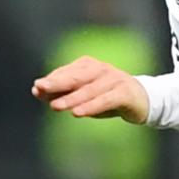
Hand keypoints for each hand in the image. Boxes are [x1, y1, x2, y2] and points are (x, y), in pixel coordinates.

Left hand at [31, 56, 149, 123]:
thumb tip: (37, 91)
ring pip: (88, 89)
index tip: (36, 89)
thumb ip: (62, 93)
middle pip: (75, 76)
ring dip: (71, 98)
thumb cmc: (107, 96)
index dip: (51, 80)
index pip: (66, 72)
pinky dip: (91, 106)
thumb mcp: (84, 96)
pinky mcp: (124, 92)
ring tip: (55, 106)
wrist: (142, 100)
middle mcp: (100, 69)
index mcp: (88, 65)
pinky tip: (78, 113)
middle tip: (40, 88)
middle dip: (56, 82)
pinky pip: (105, 100)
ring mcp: (113, 79)